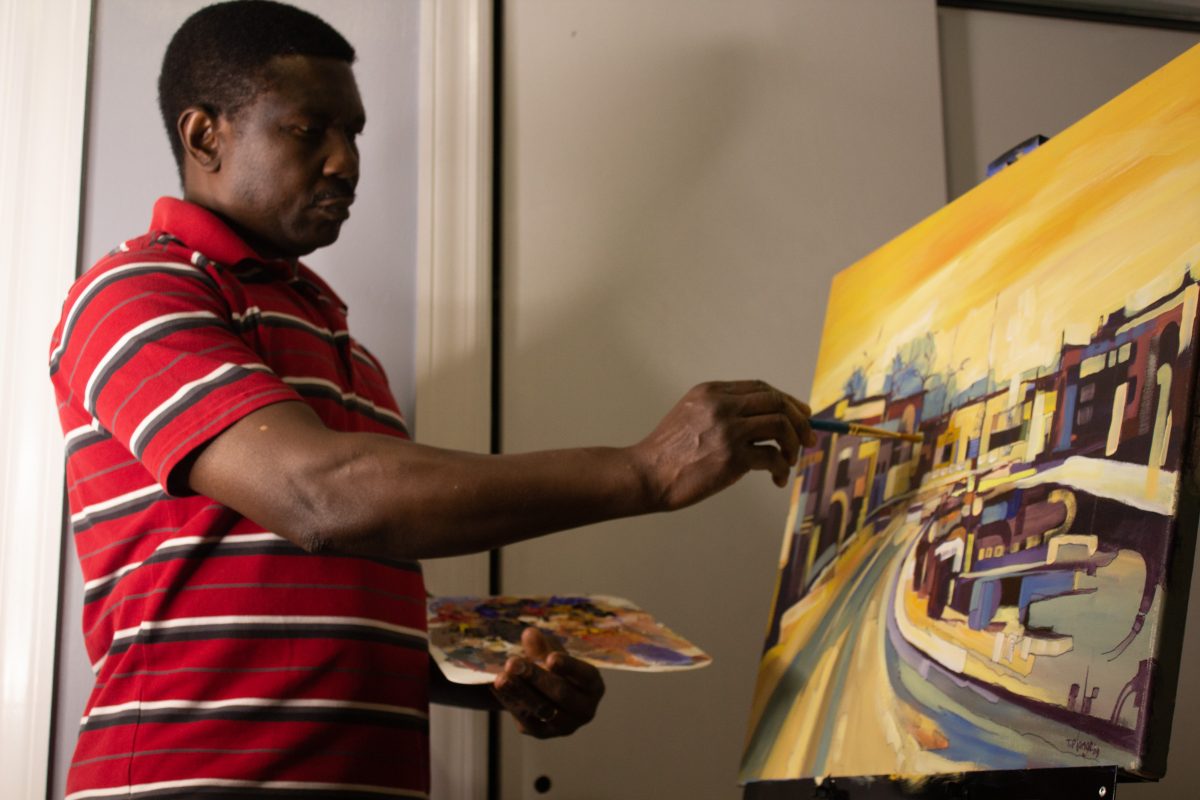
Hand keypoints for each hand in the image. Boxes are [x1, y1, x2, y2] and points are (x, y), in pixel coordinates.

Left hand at [492, 627, 604, 738]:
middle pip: (561, 694)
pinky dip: (512, 702)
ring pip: (542, 709)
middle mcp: (585, 709)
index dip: (568, 666)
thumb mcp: (551, 652)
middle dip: (535, 677)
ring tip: (501, 677)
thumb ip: (542, 645)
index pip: (585, 676)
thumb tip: (530, 634)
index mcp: (593, 685)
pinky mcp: (543, 733)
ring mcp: (565, 725)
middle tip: (513, 663)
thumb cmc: (554, 668)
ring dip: (520, 692)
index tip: (550, 658)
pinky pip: (527, 719)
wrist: (545, 693)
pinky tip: (498, 688)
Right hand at [632, 380, 814, 510]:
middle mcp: (721, 405)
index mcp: (712, 392)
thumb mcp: (692, 416)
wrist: (647, 474)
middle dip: (800, 421)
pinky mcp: (732, 456)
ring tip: (788, 461)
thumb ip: (723, 412)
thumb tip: (769, 422)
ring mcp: (727, 429)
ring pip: (781, 426)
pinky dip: (782, 468)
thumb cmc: (670, 453)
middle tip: (808, 439)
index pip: (762, 388)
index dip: (787, 401)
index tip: (800, 416)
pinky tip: (776, 478)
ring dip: (793, 445)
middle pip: (777, 402)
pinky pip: (773, 457)